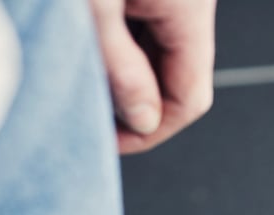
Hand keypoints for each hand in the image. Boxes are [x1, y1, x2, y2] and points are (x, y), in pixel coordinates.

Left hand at [88, 0, 216, 153]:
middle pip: (177, 78)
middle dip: (133, 101)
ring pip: (158, 54)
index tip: (108, 142)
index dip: (149, 131)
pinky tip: (87, 41)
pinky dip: (117, 42)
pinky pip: (144, 27)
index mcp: (190, 12)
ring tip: (81, 73)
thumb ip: (121, 68)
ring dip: (123, 71)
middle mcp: (192, 4)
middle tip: (90, 111)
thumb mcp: (94, 7)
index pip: (189, 99)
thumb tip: (143, 121)